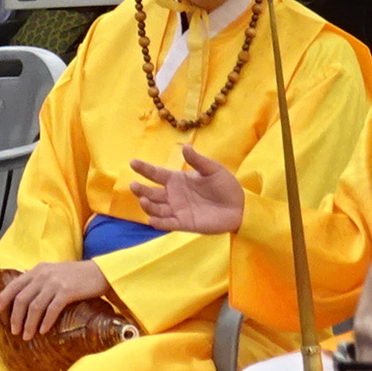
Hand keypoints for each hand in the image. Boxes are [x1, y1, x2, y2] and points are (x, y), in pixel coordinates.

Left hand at [0, 260, 109, 339]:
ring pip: (34, 306)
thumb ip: (40, 281)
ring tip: (27, 335)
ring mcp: (55, 283)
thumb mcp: (54, 273)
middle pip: (22, 299)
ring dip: (29, 323)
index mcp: (38, 270)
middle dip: (16, 317)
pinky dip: (45, 322)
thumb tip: (25, 299)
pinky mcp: (67, 291)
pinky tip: (43, 331)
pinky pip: (51, 309)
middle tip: (14, 331)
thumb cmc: (77, 276)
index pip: (15, 285)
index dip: (4, 298)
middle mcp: (43, 275)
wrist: (99, 272)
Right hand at [130, 144, 246, 234]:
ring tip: (144, 200)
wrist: (239, 207)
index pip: (156, 174)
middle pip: (151, 193)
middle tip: (133, 185)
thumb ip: (197, 160)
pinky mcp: (184, 223)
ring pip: (156, 208)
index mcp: (178, 180)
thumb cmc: (225, 185)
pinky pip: (168, 224)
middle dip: (140, 190)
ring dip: (148, 206)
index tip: (132, 162)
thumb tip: (185, 147)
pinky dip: (158, 223)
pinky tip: (152, 220)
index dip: (144, 168)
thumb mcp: (212, 169)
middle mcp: (174, 195)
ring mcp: (177, 210)